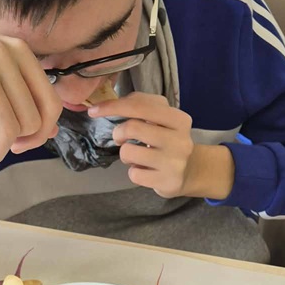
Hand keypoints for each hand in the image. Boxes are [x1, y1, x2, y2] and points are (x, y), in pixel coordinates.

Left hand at [89, 92, 234, 199]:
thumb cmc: (168, 141)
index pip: (139, 106)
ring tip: (136, 156)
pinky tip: (145, 170)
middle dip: (119, 133)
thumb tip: (111, 103)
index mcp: (178, 119)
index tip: (94, 110)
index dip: (112, 106)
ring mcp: (174, 162)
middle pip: (132, 127)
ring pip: (128, 152)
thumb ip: (142, 105)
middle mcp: (179, 139)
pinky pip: (134, 174)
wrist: (190, 172)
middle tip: (121, 138)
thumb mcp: (163, 119)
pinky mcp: (167, 181)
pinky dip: (134, 172)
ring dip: (125, 154)